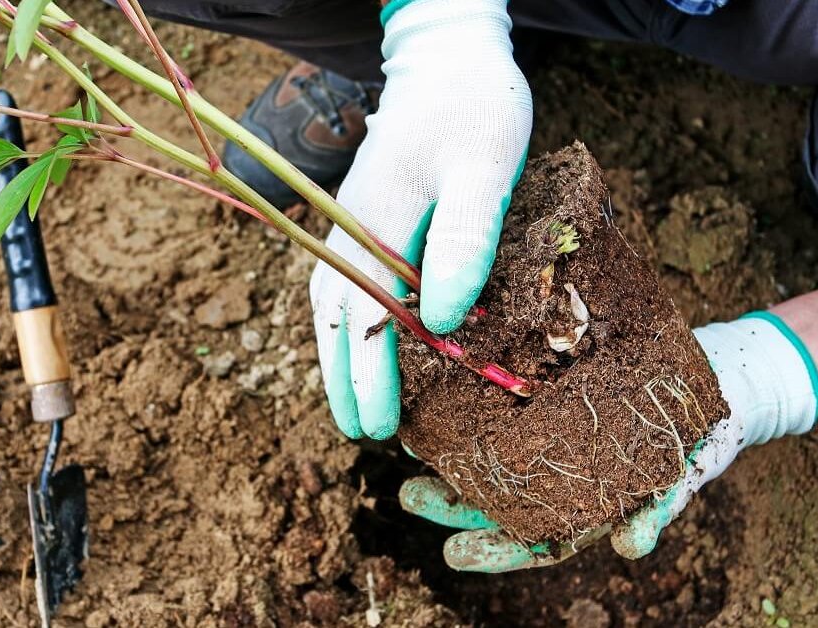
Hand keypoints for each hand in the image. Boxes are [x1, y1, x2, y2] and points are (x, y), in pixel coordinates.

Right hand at [310, 0, 531, 439]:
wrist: (446, 58)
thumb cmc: (474, 108)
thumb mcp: (483, 166)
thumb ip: (465, 239)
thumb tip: (444, 321)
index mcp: (374, 225)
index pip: (362, 320)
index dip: (371, 377)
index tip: (382, 426)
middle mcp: (350, 230)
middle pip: (334, 320)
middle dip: (346, 380)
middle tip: (365, 433)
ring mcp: (352, 224)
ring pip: (333, 304)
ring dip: (341, 356)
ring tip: (356, 404)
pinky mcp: (366, 218)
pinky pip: (347, 283)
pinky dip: (349, 324)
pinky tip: (365, 343)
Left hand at [398, 312, 817, 571]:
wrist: (716, 376)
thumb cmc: (696, 438)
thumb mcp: (682, 475)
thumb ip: (656, 510)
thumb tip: (632, 548)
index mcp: (586, 506)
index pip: (533, 539)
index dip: (493, 550)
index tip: (452, 553)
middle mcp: (560, 476)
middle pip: (499, 498)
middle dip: (452, 501)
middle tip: (409, 495)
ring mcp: (552, 436)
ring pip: (492, 454)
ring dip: (451, 454)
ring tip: (407, 445)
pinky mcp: (549, 393)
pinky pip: (505, 402)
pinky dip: (472, 404)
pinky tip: (440, 395)